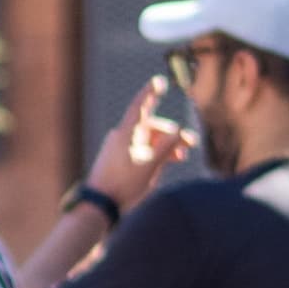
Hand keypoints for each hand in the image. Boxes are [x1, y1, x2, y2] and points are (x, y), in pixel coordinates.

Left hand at [85, 77, 194, 213]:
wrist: (98, 205)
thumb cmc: (123, 185)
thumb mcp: (150, 167)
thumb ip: (166, 148)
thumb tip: (178, 131)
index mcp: (126, 134)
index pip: (140, 106)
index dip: (150, 93)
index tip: (159, 82)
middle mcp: (122, 137)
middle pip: (151, 127)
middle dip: (171, 134)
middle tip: (190, 144)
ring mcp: (119, 148)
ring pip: (147, 140)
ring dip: (165, 146)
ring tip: (181, 158)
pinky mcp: (118, 160)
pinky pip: (140, 150)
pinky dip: (154, 153)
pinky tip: (166, 164)